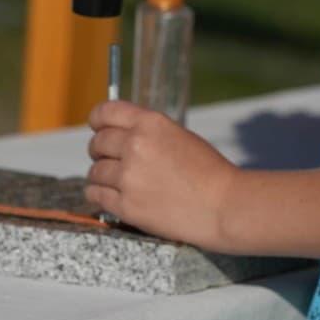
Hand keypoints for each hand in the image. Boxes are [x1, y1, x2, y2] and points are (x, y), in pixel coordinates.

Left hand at [85, 100, 239, 250]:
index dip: (97, 121)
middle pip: (97, 143)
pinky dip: (100, 197)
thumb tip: (118, 134)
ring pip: (94, 171)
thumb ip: (146, 132)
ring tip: (118, 183)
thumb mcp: (178, 136)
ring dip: (102, 177)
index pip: (105, 112)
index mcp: (150, 123)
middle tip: (111, 160)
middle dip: (100, 152)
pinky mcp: (126, 205)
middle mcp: (135, 145)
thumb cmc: (208, 173)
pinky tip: (111, 198)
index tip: (97, 128)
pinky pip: (95, 195)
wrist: (225, 207)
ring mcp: (128, 177)